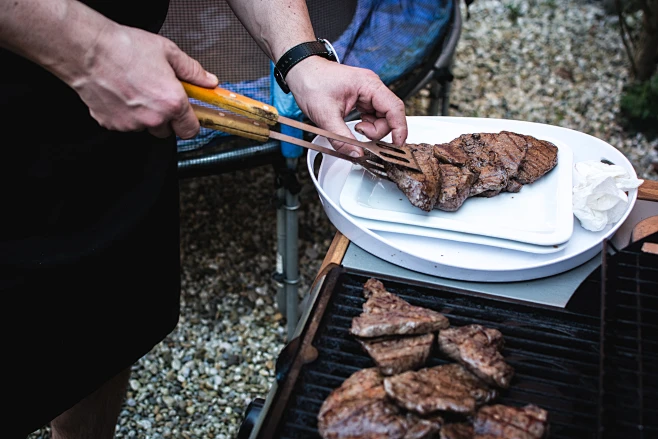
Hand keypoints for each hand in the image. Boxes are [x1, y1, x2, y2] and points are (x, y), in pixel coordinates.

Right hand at [67, 23, 217, 139]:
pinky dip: (124, 113)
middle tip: (157, 94)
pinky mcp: (111, 124)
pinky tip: (120, 93)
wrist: (87, 50)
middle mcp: (153, 117)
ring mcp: (131, 124)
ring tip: (135, 89)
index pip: (190, 130)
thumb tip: (208, 81)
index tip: (187, 114)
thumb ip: (192, 71)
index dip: (189, 122)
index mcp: (172, 102)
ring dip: (144, 115)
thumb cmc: (124, 48)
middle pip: (167, 130)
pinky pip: (124, 124)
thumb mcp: (168, 52)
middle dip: (165, 117)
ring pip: (144, 126)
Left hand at [285, 57, 407, 155]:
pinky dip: (365, 127)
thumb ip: (341, 138)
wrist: (300, 72)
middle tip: (360, 135)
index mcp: (369, 85)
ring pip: (381, 119)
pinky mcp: (361, 101)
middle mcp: (372, 88)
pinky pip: (371, 118)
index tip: (397, 146)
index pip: (395, 108)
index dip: (399, 129)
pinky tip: (354, 128)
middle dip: (377, 132)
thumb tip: (357, 154)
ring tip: (354, 130)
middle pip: (389, 117)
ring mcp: (367, 95)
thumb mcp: (325, 115)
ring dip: (371, 131)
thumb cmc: (311, 82)